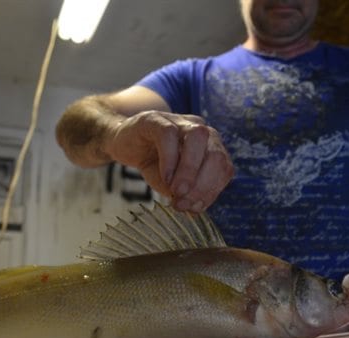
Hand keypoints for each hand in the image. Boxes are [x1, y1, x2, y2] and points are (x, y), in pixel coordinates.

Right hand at [107, 110, 233, 211]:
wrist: (124, 144)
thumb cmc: (153, 163)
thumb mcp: (171, 184)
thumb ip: (184, 193)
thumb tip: (193, 206)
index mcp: (210, 147)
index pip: (223, 168)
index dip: (212, 191)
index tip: (194, 208)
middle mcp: (201, 131)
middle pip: (216, 154)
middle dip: (203, 183)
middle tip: (183, 202)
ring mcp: (179, 121)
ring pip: (197, 138)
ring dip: (190, 170)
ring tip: (176, 191)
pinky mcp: (157, 119)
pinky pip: (169, 135)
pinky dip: (170, 159)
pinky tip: (165, 177)